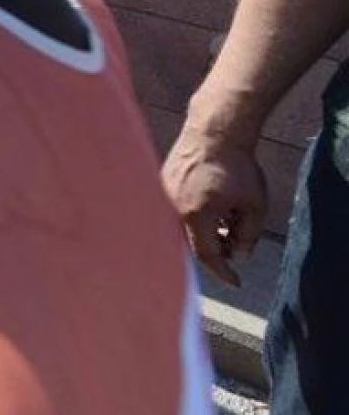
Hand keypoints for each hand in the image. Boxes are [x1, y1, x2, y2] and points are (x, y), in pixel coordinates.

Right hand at [161, 124, 268, 286]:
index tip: (236, 282)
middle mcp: (172, 209)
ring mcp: (162, 197)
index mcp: (195, 216)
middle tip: (233, 245)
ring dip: (202, 233)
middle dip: (214, 250)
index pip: (206, 256)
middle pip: (190, 245)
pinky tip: (210, 207)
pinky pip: (173, 212)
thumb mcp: (254, 205)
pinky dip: (191, 217)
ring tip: (225, 222)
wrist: (215, 132)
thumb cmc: (236, 166)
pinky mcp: (159, 186)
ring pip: (180, 229)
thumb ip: (248, 235)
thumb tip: (239, 255)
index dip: (223, 272)